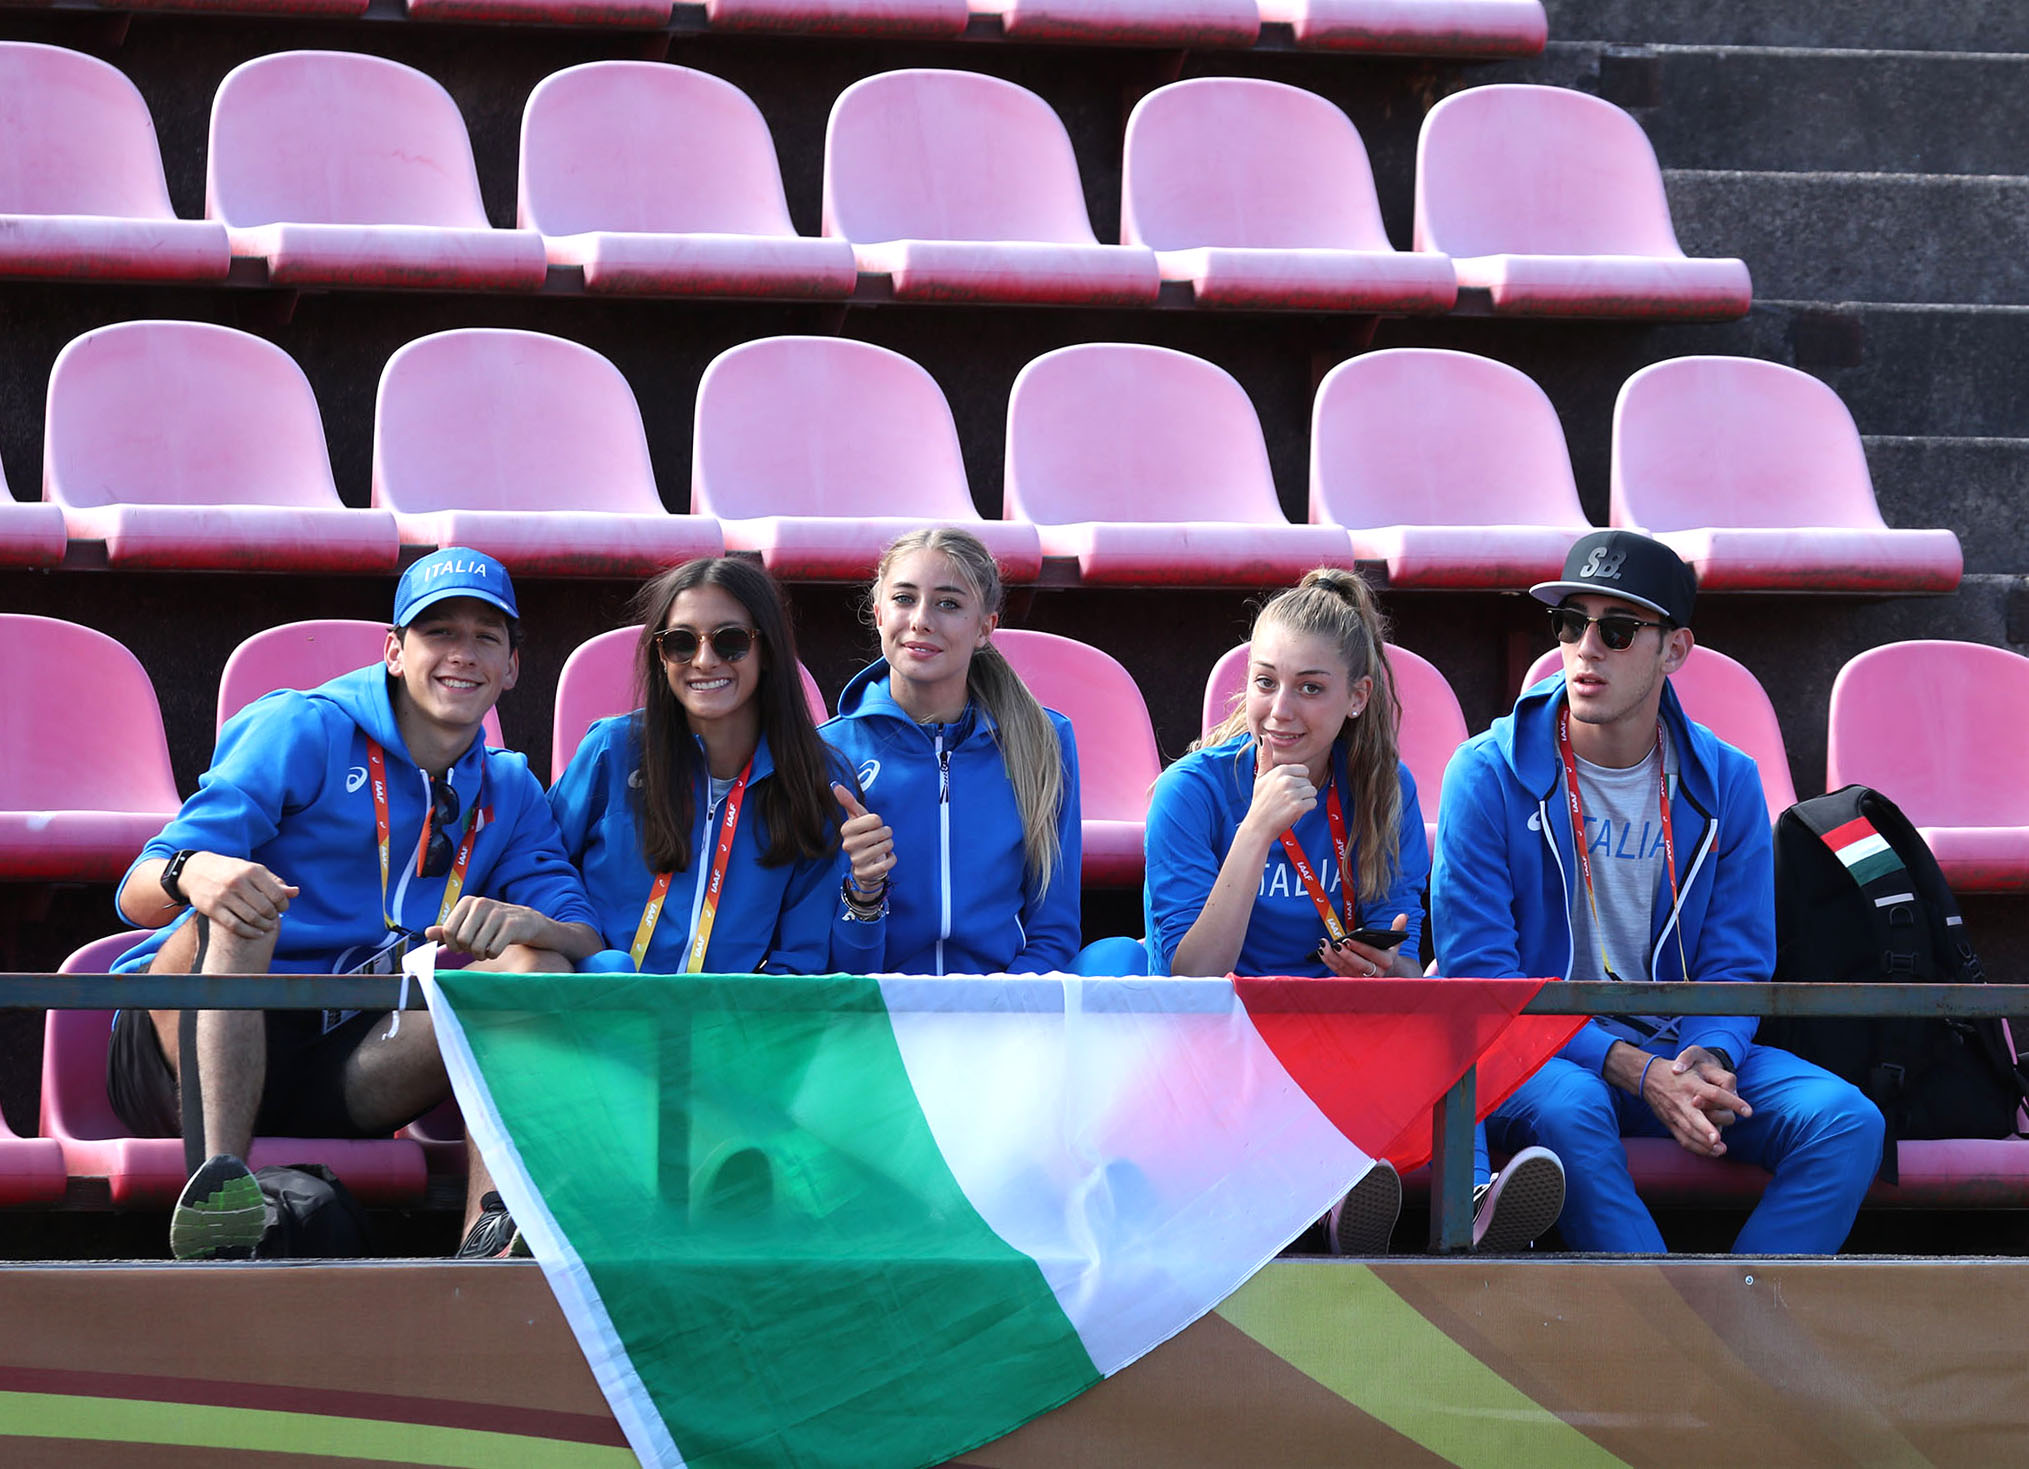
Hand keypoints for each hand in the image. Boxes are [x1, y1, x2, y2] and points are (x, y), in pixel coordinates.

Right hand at [179, 852, 298, 940]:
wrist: (196, 871)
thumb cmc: (232, 871)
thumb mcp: (253, 870)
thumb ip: (275, 882)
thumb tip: (296, 893)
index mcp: (251, 871)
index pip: (277, 894)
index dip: (284, 905)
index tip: (282, 908)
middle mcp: (238, 883)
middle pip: (265, 908)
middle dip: (273, 916)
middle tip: (273, 918)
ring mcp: (224, 896)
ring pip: (251, 918)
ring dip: (263, 926)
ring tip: (267, 926)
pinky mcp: (213, 908)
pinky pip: (235, 925)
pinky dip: (249, 932)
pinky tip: (257, 933)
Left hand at [429, 897, 548, 961]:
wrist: (526, 922)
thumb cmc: (493, 924)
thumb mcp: (470, 924)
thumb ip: (448, 929)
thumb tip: (427, 932)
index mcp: (467, 902)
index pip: (448, 930)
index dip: (452, 944)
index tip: (461, 946)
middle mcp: (481, 903)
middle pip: (462, 939)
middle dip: (467, 950)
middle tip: (476, 948)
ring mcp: (497, 913)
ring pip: (477, 946)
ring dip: (481, 954)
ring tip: (486, 949)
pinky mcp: (511, 925)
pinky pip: (493, 950)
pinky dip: (493, 954)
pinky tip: (497, 948)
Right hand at [833, 783, 893, 896]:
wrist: (865, 863)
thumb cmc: (863, 835)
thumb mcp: (858, 817)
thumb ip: (848, 801)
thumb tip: (834, 784)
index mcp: (846, 829)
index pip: (875, 819)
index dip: (878, 822)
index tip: (872, 827)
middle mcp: (847, 845)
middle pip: (882, 833)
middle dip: (886, 834)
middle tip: (879, 838)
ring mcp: (856, 860)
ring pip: (886, 847)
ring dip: (889, 846)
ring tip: (880, 848)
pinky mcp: (865, 873)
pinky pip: (888, 863)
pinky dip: (891, 859)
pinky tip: (883, 859)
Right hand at [1241, 760, 1315, 843]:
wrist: (1258, 826)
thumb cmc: (1260, 802)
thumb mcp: (1260, 777)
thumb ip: (1265, 757)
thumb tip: (1265, 738)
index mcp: (1279, 771)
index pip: (1303, 771)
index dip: (1297, 782)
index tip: (1285, 790)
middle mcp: (1286, 780)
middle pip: (1308, 782)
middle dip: (1300, 792)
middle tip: (1285, 801)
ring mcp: (1292, 794)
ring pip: (1312, 792)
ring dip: (1304, 800)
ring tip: (1289, 806)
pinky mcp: (1298, 807)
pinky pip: (1313, 803)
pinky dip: (1306, 809)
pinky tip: (1294, 812)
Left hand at [1318, 914, 1410, 977]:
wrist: (1389, 974)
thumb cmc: (1388, 954)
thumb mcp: (1395, 943)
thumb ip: (1398, 929)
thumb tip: (1403, 915)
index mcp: (1387, 962)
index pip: (1373, 955)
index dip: (1360, 948)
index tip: (1349, 939)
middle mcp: (1376, 974)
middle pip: (1359, 965)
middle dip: (1346, 955)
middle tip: (1335, 944)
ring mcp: (1364, 980)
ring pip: (1346, 970)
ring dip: (1333, 958)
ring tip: (1324, 945)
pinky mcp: (1353, 981)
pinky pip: (1339, 973)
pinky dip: (1330, 963)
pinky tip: (1323, 952)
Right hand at [1642, 1044, 1750, 1157]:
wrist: (1649, 1077)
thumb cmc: (1681, 1071)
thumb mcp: (1698, 1065)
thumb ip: (1718, 1076)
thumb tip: (1734, 1090)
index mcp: (1692, 1084)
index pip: (1714, 1094)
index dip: (1731, 1102)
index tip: (1748, 1111)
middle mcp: (1683, 1100)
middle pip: (1694, 1116)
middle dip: (1705, 1129)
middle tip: (1717, 1138)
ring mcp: (1675, 1113)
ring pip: (1688, 1131)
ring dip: (1703, 1143)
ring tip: (1720, 1149)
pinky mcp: (1670, 1123)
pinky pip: (1683, 1139)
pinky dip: (1696, 1148)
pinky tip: (1711, 1152)